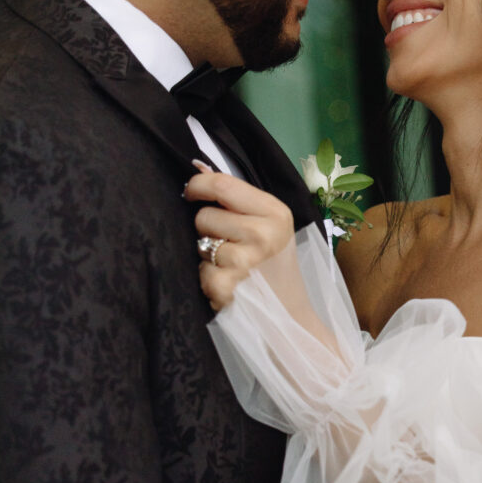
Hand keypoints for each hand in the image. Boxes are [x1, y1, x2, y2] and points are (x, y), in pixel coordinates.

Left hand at [184, 167, 293, 310]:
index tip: (191, 193)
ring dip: (207, 256)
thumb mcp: (268, 225)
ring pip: (200, 243)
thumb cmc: (274, 265)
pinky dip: (208, 279)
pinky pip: (201, 271)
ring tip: (230, 266)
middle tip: (228, 243)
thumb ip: (236, 198)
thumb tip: (198, 168)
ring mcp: (247, 262)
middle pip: (204, 216)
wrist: (290, 314)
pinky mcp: (230, 287)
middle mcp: (264, 234)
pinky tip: (228, 283)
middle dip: (207, 229)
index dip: (197, 186)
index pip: (222, 185)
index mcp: (275, 212)